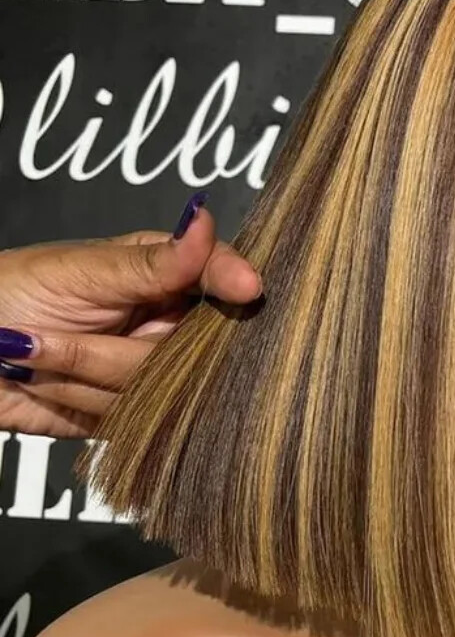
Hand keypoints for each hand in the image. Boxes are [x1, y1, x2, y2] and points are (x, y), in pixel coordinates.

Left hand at [0, 192, 261, 437]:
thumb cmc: (14, 291)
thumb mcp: (85, 270)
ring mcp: (155, 370)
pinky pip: (133, 420)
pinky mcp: (134, 412)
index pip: (220, 276)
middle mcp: (171, 324)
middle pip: (199, 346)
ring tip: (32, 351)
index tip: (250, 289)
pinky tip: (45, 382)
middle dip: (123, 348)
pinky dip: (79, 402)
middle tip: (61, 332)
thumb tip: (202, 216)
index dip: (235, 282)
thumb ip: (154, 261)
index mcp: (168, 274)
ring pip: (159, 387)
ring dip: (81, 372)